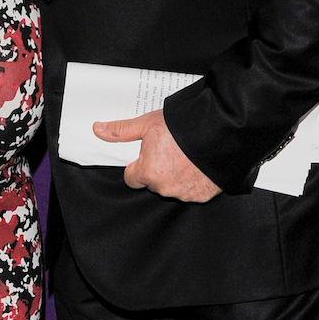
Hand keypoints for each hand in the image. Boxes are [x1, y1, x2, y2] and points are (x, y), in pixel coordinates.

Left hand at [93, 109, 221, 201]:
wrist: (220, 132)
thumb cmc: (182, 127)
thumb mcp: (148, 123)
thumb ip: (122, 131)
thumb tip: (98, 130)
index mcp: (148, 173)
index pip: (132, 178)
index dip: (138, 164)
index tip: (148, 153)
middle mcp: (165, 188)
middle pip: (153, 182)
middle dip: (158, 168)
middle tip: (169, 149)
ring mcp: (185, 194)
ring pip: (172, 186)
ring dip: (176, 175)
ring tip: (185, 154)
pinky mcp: (203, 196)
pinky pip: (191, 191)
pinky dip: (193, 180)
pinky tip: (197, 163)